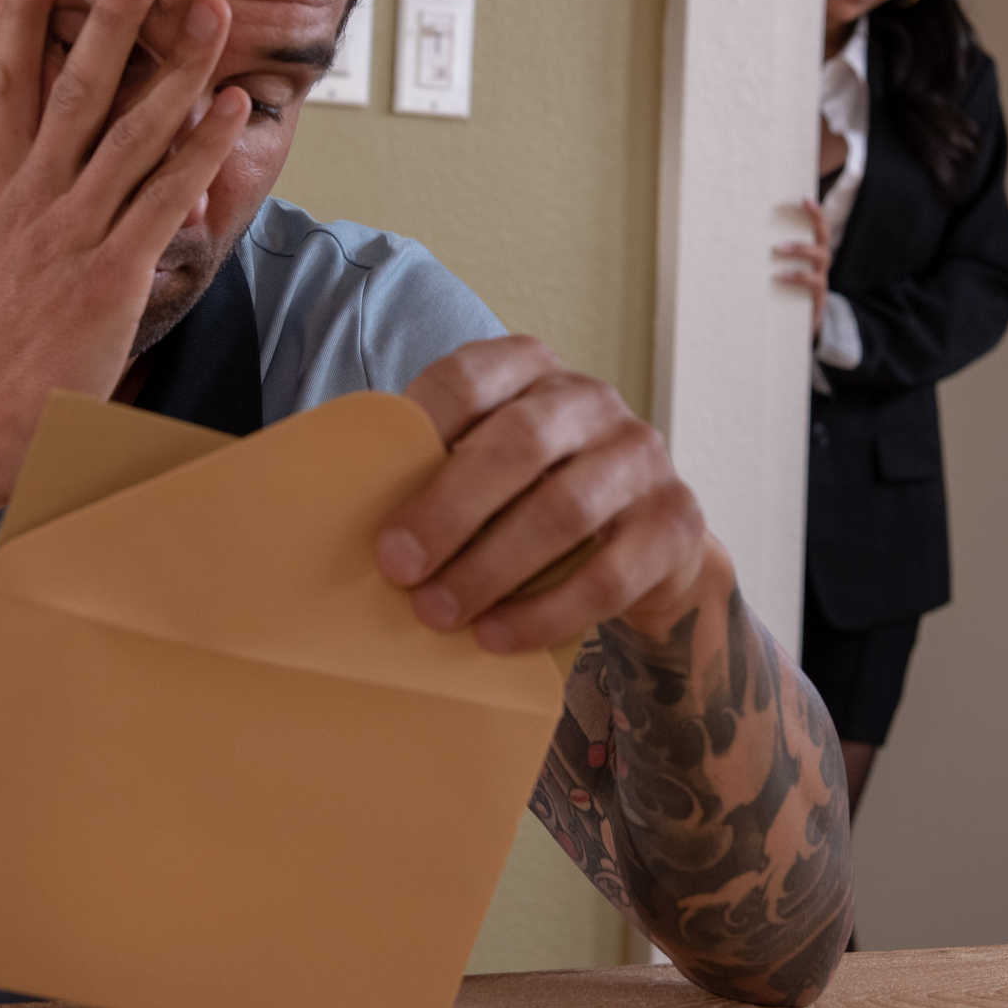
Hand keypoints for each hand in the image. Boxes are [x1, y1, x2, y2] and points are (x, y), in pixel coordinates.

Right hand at [0, 0, 250, 505]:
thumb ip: (15, 219)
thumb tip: (32, 192)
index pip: (7, 84)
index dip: (24, 16)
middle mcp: (32, 199)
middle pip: (75, 86)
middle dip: (112, 16)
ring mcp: (73, 233)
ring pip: (131, 130)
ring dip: (176, 65)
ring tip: (211, 9)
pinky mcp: (112, 273)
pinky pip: (167, 197)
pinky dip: (202, 149)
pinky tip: (232, 106)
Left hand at [376, 337, 734, 653]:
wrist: (646, 542)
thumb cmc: (531, 497)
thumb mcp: (486, 462)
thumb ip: (430, 465)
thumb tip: (333, 503)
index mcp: (531, 369)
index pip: (471, 376)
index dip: (421, 429)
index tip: (376, 496)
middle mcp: (592, 399)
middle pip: (519, 444)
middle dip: (449, 510)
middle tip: (397, 568)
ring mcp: (642, 457)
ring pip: (565, 511)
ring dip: (492, 569)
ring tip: (439, 614)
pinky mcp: (675, 522)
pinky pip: (609, 575)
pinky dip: (545, 613)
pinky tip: (496, 638)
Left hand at [774, 198, 832, 333]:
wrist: (796, 322)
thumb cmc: (782, 286)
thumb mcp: (777, 267)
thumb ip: (764, 252)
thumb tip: (732, 232)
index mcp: (812, 248)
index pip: (818, 224)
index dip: (814, 211)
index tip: (803, 198)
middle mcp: (820, 260)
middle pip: (823, 236)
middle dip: (813, 222)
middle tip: (790, 207)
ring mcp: (821, 277)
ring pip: (821, 257)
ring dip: (799, 249)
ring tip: (776, 248)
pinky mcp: (818, 296)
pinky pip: (813, 283)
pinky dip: (796, 278)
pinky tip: (778, 276)